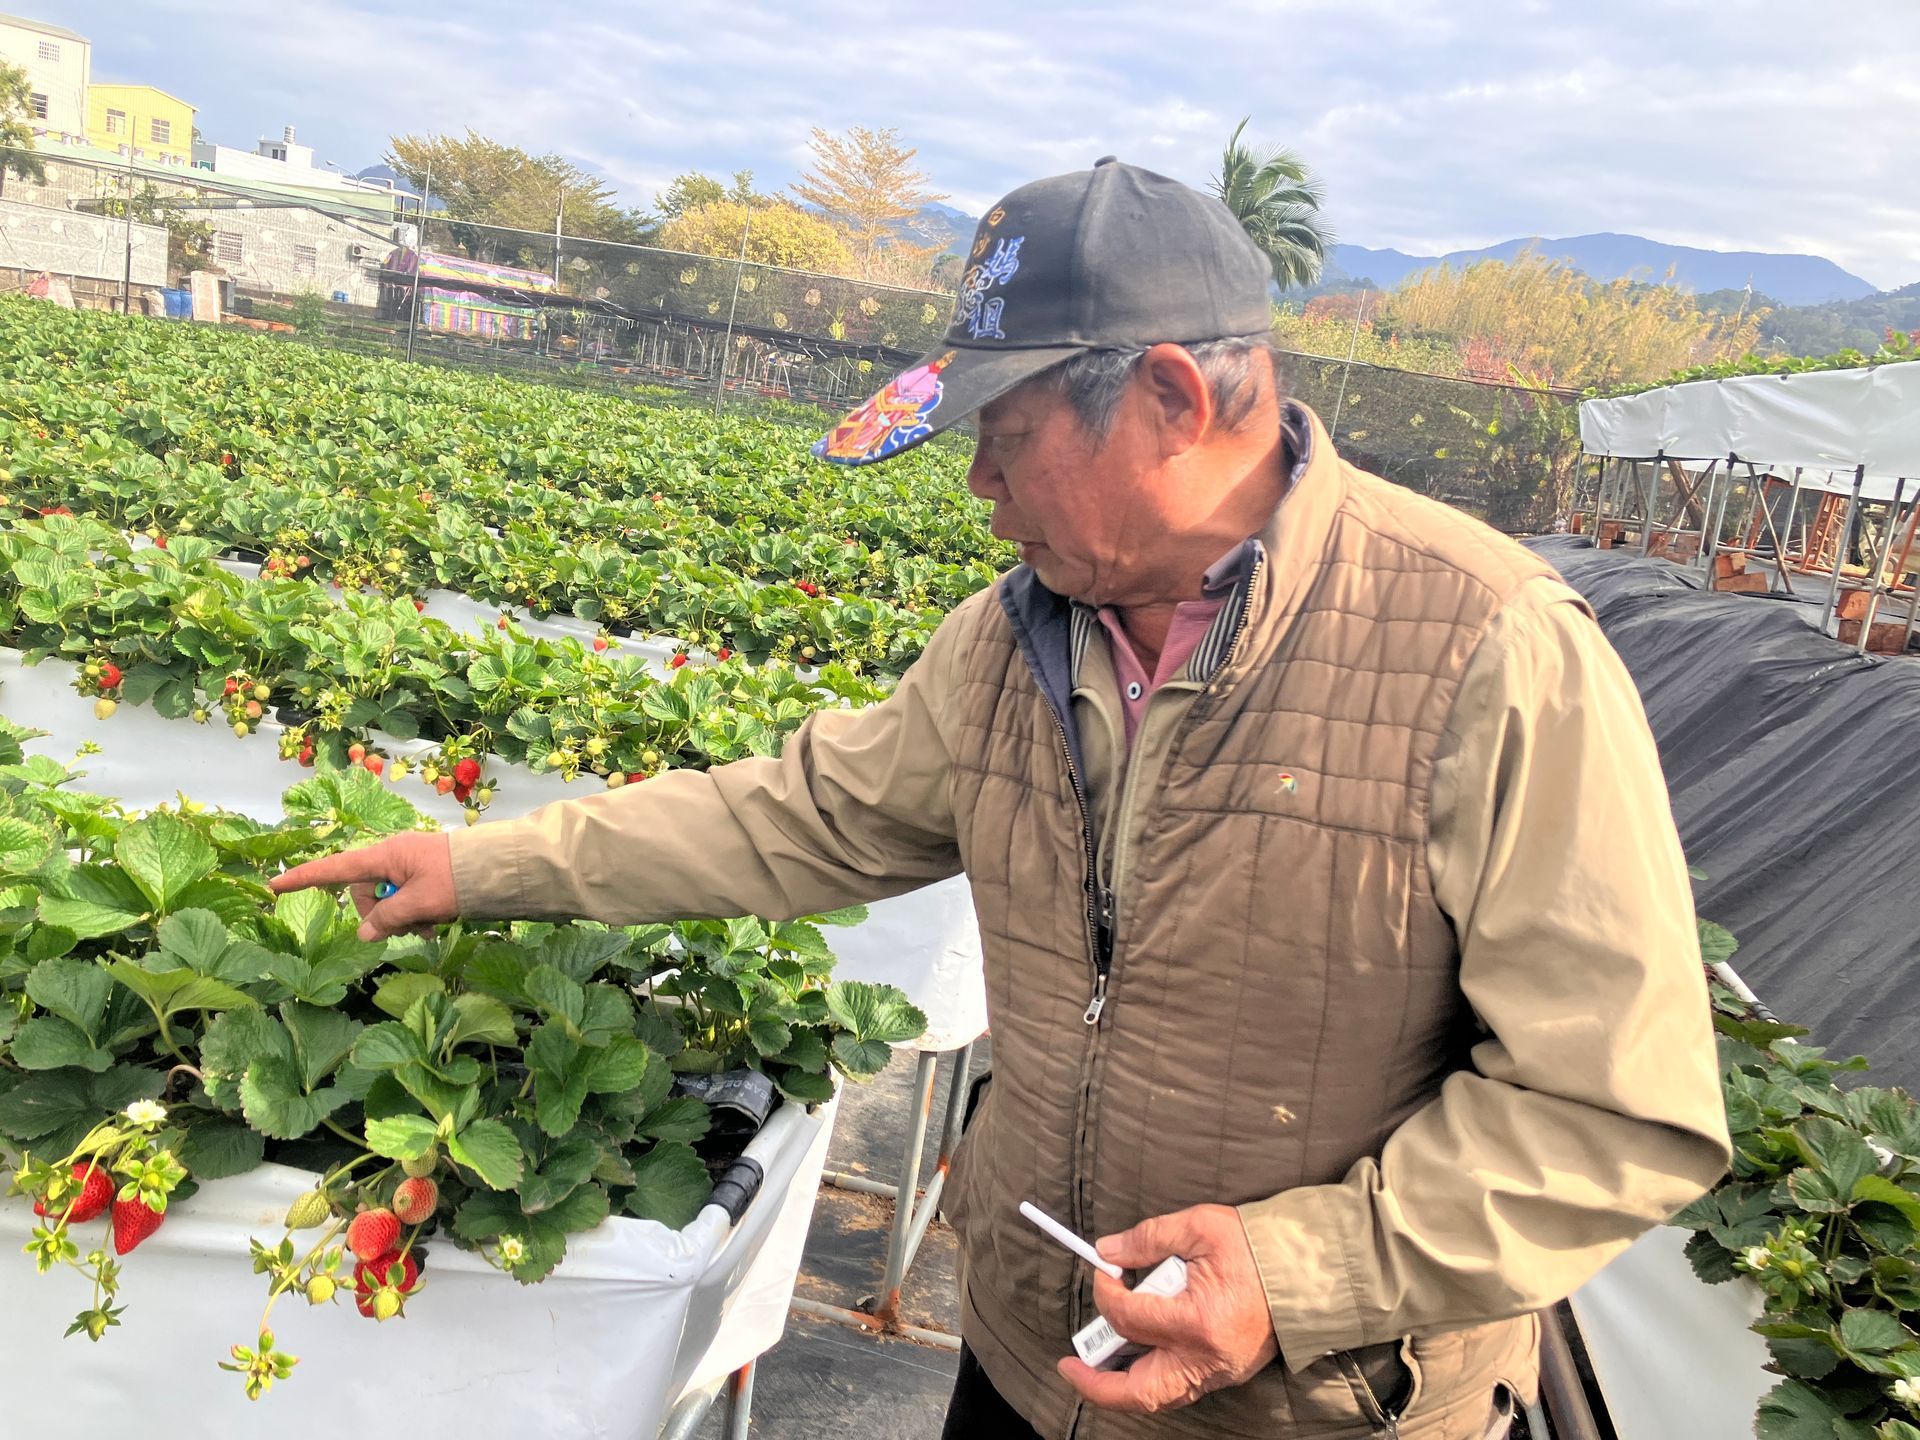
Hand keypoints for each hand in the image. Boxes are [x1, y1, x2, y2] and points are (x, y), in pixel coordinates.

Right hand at [270, 832, 456, 941]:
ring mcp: (409, 867)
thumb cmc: (458, 880)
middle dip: (381, 917)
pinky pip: (407, 901)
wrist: (500, 868)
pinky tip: (434, 926)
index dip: (305, 878)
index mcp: (385, 856)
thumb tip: (365, 933)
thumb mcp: (419, 903)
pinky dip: (416, 916)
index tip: (275, 884)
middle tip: (410, 926)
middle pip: (365, 894)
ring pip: (388, 902)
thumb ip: (387, 918)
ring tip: (429, 927)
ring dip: (403, 920)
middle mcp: (393, 858)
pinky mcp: (425, 877)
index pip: (336, 868)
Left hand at [1057, 1203, 1279, 1413]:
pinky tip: (1135, 1357)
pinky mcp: (1227, 1373)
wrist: (1308, 1269)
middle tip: (1070, 1365)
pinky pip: (1180, 1388)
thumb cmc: (1257, 1246)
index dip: (1106, 1293)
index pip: (1130, 1318)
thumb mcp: (1200, 1226)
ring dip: (1123, 1385)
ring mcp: (1220, 1371)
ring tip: (1095, 1366)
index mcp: (1198, 1321)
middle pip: (1139, 1389)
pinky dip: (1152, 1378)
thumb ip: (1149, 1238)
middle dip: (1097, 1382)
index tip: (1104, 1271)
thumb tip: (1108, 1252)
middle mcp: (1207, 1357)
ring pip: (1159, 1396)